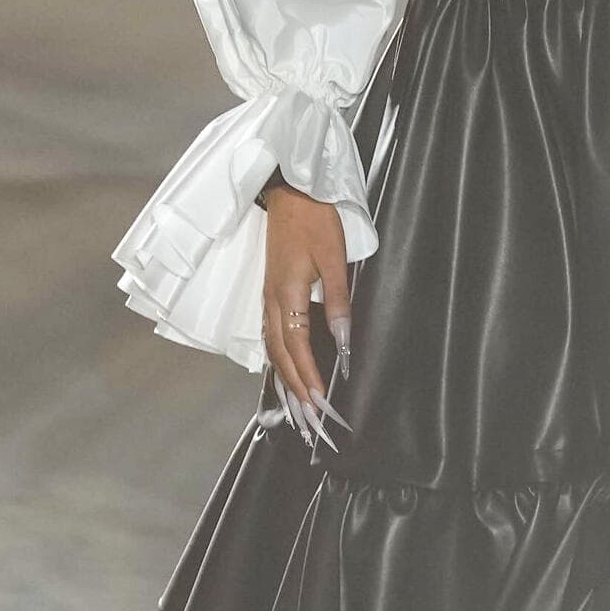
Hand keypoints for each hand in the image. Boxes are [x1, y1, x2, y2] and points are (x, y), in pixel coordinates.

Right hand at [262, 183, 351, 446]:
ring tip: (297, 406)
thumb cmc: (315, 222)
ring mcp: (267, 297)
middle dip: (294, 389)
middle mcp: (271, 302)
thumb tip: (342, 342)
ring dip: (284, 379)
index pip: (296, 348)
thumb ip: (337, 301)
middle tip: (310, 418)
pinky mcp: (269, 292)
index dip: (308, 378)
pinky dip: (278, 359)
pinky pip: (271, 335)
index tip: (321, 403)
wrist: (290, 191)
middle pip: (279, 356)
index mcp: (286, 295)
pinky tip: (286, 370)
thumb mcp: (333, 260)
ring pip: (272, 348)